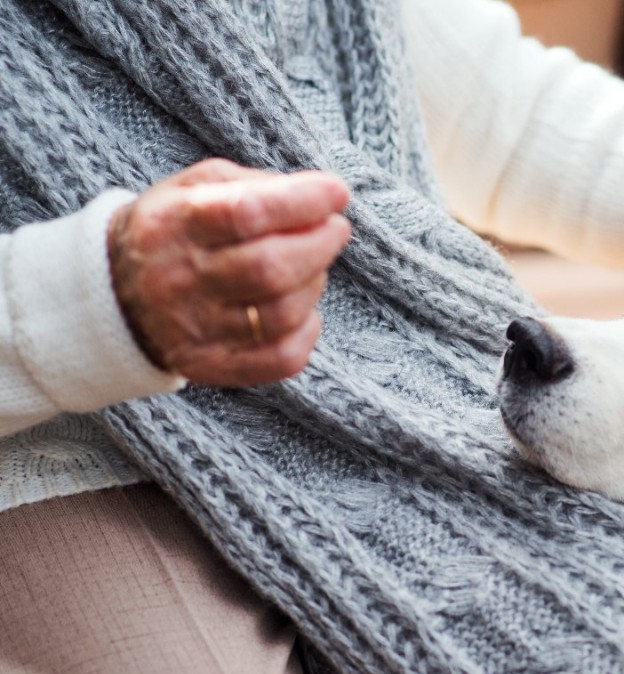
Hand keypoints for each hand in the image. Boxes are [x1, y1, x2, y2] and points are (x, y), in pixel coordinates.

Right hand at [108, 158, 351, 385]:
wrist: (114, 292)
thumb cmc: (176, 229)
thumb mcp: (196, 187)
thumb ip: (255, 185)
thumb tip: (321, 197)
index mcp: (174, 224)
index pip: (246, 213)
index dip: (302, 201)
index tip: (337, 193)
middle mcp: (179, 279)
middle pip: (269, 268)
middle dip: (320, 245)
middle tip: (335, 229)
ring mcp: (194, 329)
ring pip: (280, 313)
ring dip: (315, 284)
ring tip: (314, 265)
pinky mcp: (209, 365)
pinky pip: (279, 359)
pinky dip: (308, 332)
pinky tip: (305, 311)